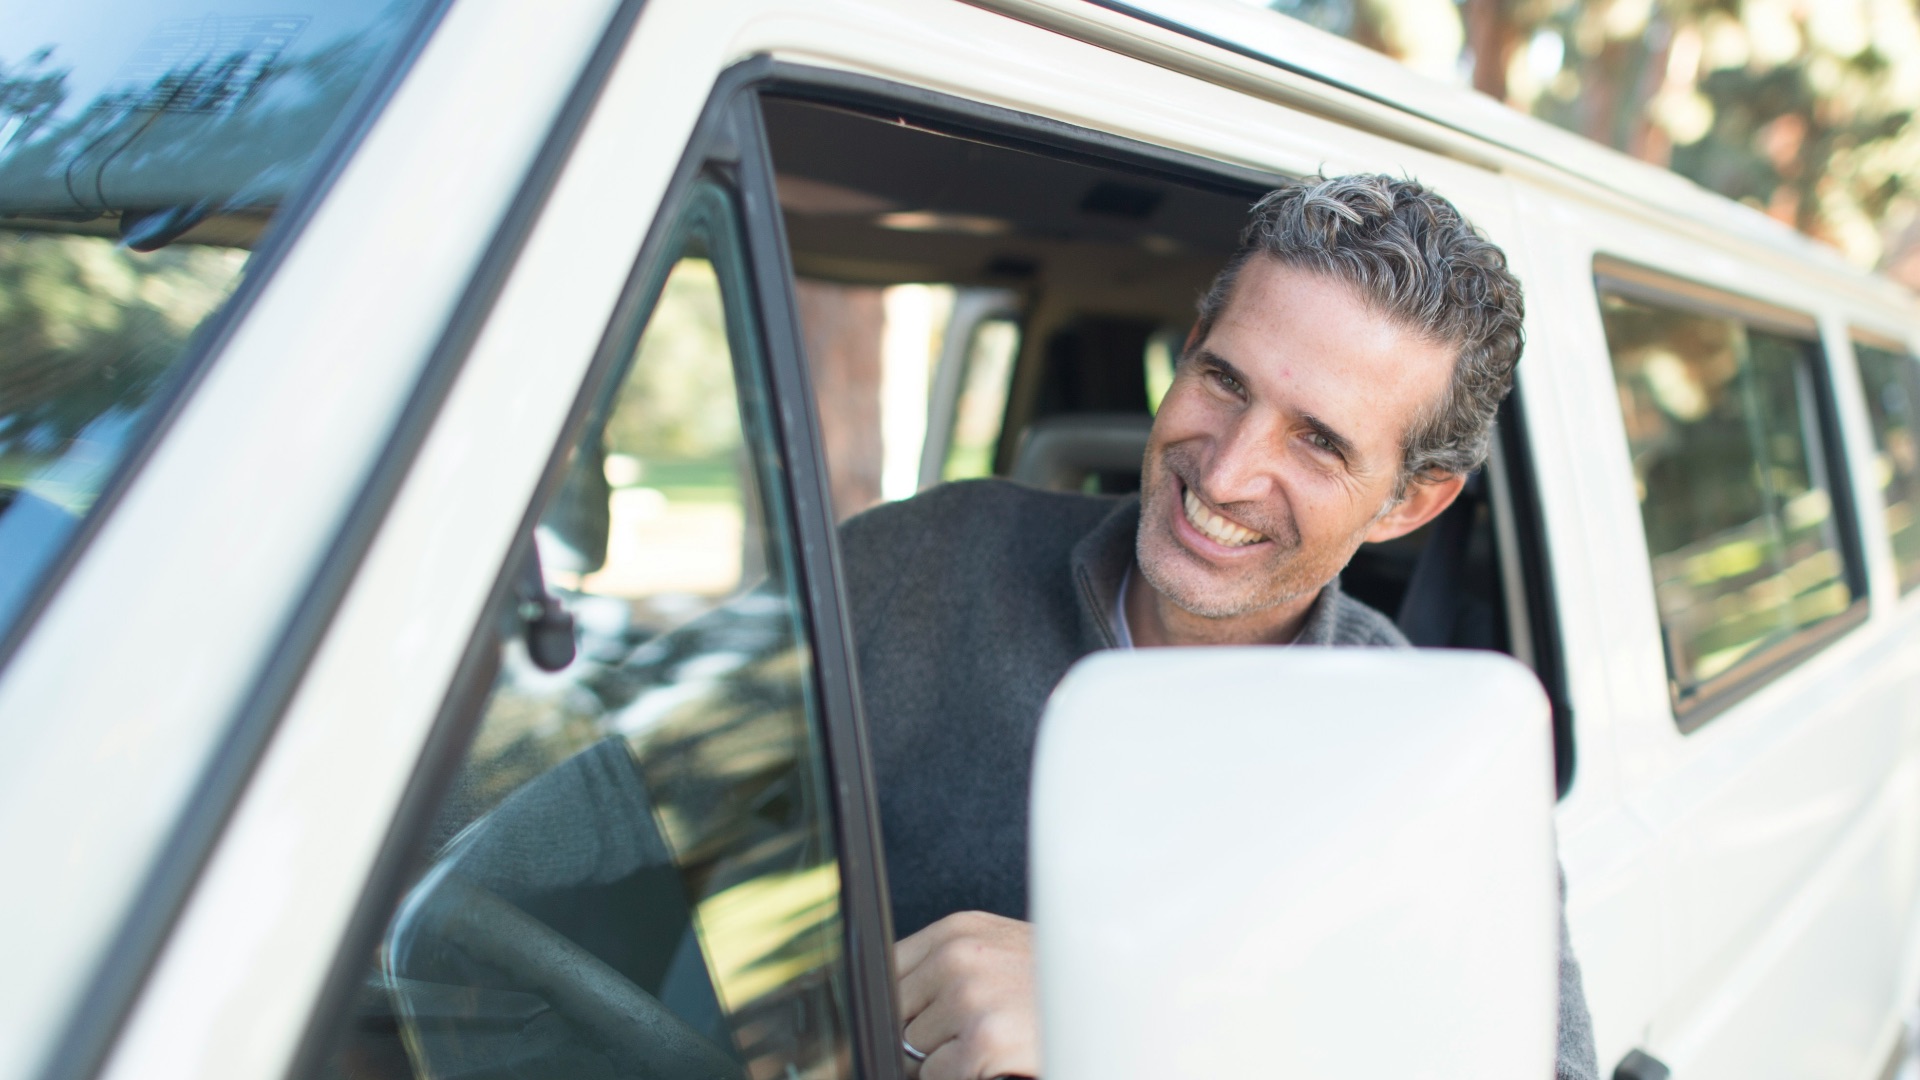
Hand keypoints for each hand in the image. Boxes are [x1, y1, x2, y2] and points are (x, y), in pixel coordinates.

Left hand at [895, 911, 1039, 1079]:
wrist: (1110, 1003)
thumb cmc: (1054, 985)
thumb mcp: (997, 951)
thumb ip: (946, 964)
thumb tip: (896, 1003)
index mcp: (957, 930)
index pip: (887, 967)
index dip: (898, 1002)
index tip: (913, 1017)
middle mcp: (958, 956)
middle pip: (895, 1012)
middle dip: (920, 1033)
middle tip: (968, 1033)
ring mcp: (969, 997)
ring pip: (912, 1049)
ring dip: (943, 1059)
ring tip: (989, 1044)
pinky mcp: (982, 1039)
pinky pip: (934, 1075)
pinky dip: (959, 1077)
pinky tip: (995, 1061)